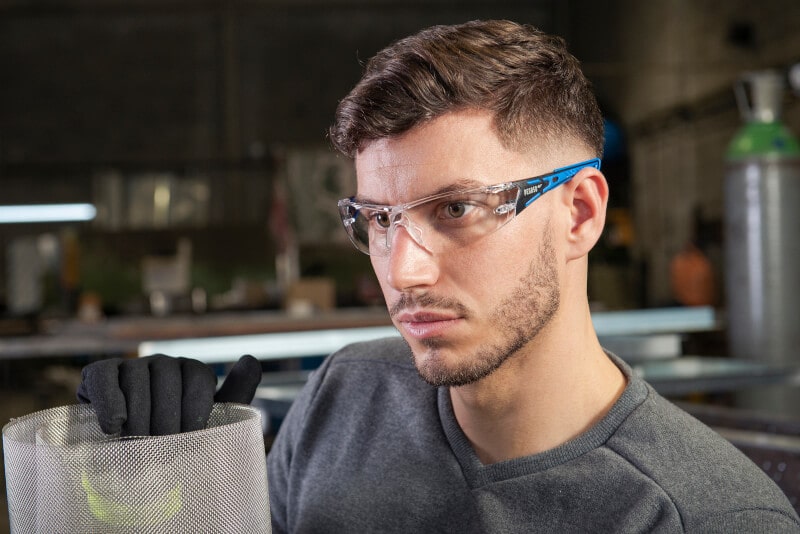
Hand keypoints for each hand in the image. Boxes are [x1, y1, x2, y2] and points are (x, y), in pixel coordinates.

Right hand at [77, 354, 260, 435]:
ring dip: (138, 417)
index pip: (198, 375)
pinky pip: (104, 377)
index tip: (190, 437)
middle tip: (162, 450)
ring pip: (137, 378)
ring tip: (138, 445)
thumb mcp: (212, 420)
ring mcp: (130, 365)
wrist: (136, 463)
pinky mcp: (98, 374)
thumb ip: (236, 392)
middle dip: (166, 417)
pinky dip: (109, 401)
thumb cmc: (178, 443)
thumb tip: (252, 360)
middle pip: (168, 376)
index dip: (195, 408)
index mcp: (191, 370)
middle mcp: (163, 362)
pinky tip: (114, 427)